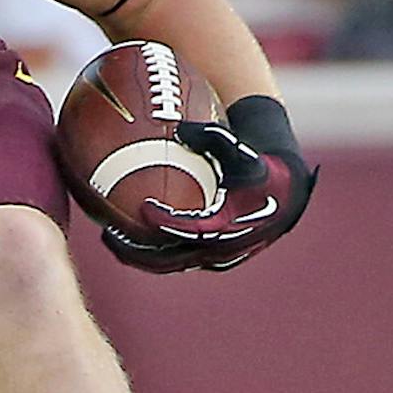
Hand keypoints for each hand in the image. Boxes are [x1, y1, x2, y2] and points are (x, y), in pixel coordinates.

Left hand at [103, 103, 315, 275]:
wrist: (285, 192)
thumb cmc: (261, 167)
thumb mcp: (243, 153)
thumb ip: (214, 140)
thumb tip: (181, 129)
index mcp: (230, 227)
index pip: (191, 229)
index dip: (167, 222)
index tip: (143, 209)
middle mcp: (221, 250)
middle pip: (170, 259)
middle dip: (137, 251)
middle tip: (108, 235)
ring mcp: (215, 258)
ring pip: (170, 264)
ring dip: (139, 256)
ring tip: (110, 239)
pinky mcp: (211, 259)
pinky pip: (175, 260)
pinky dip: (151, 253)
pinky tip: (127, 238)